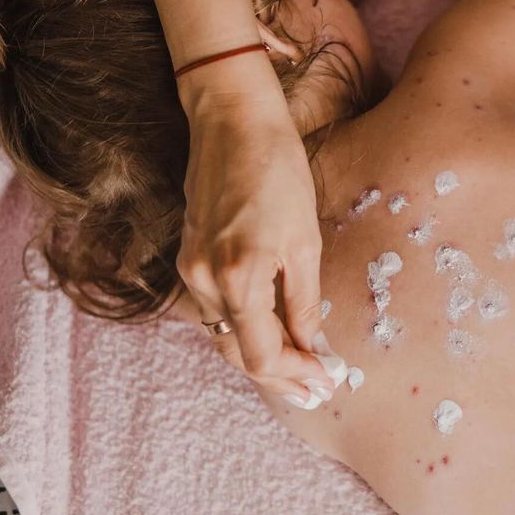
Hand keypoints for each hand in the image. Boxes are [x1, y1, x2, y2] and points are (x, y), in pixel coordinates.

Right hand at [176, 69, 337, 407]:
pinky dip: (244, 330)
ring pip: (225, 334)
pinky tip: (273, 337)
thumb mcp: (305, 243)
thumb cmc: (278, 172)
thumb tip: (315, 348)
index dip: (295, 375)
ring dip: (262, 358)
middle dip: (279, 377)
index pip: (261, 354)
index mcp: (237, 279)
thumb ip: (304, 303)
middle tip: (317, 392)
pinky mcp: (188, 257)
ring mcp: (189, 270)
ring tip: (302, 375)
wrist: (233, 122)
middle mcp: (202, 281)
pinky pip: (216, 310)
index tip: (326, 383)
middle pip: (237, 353)